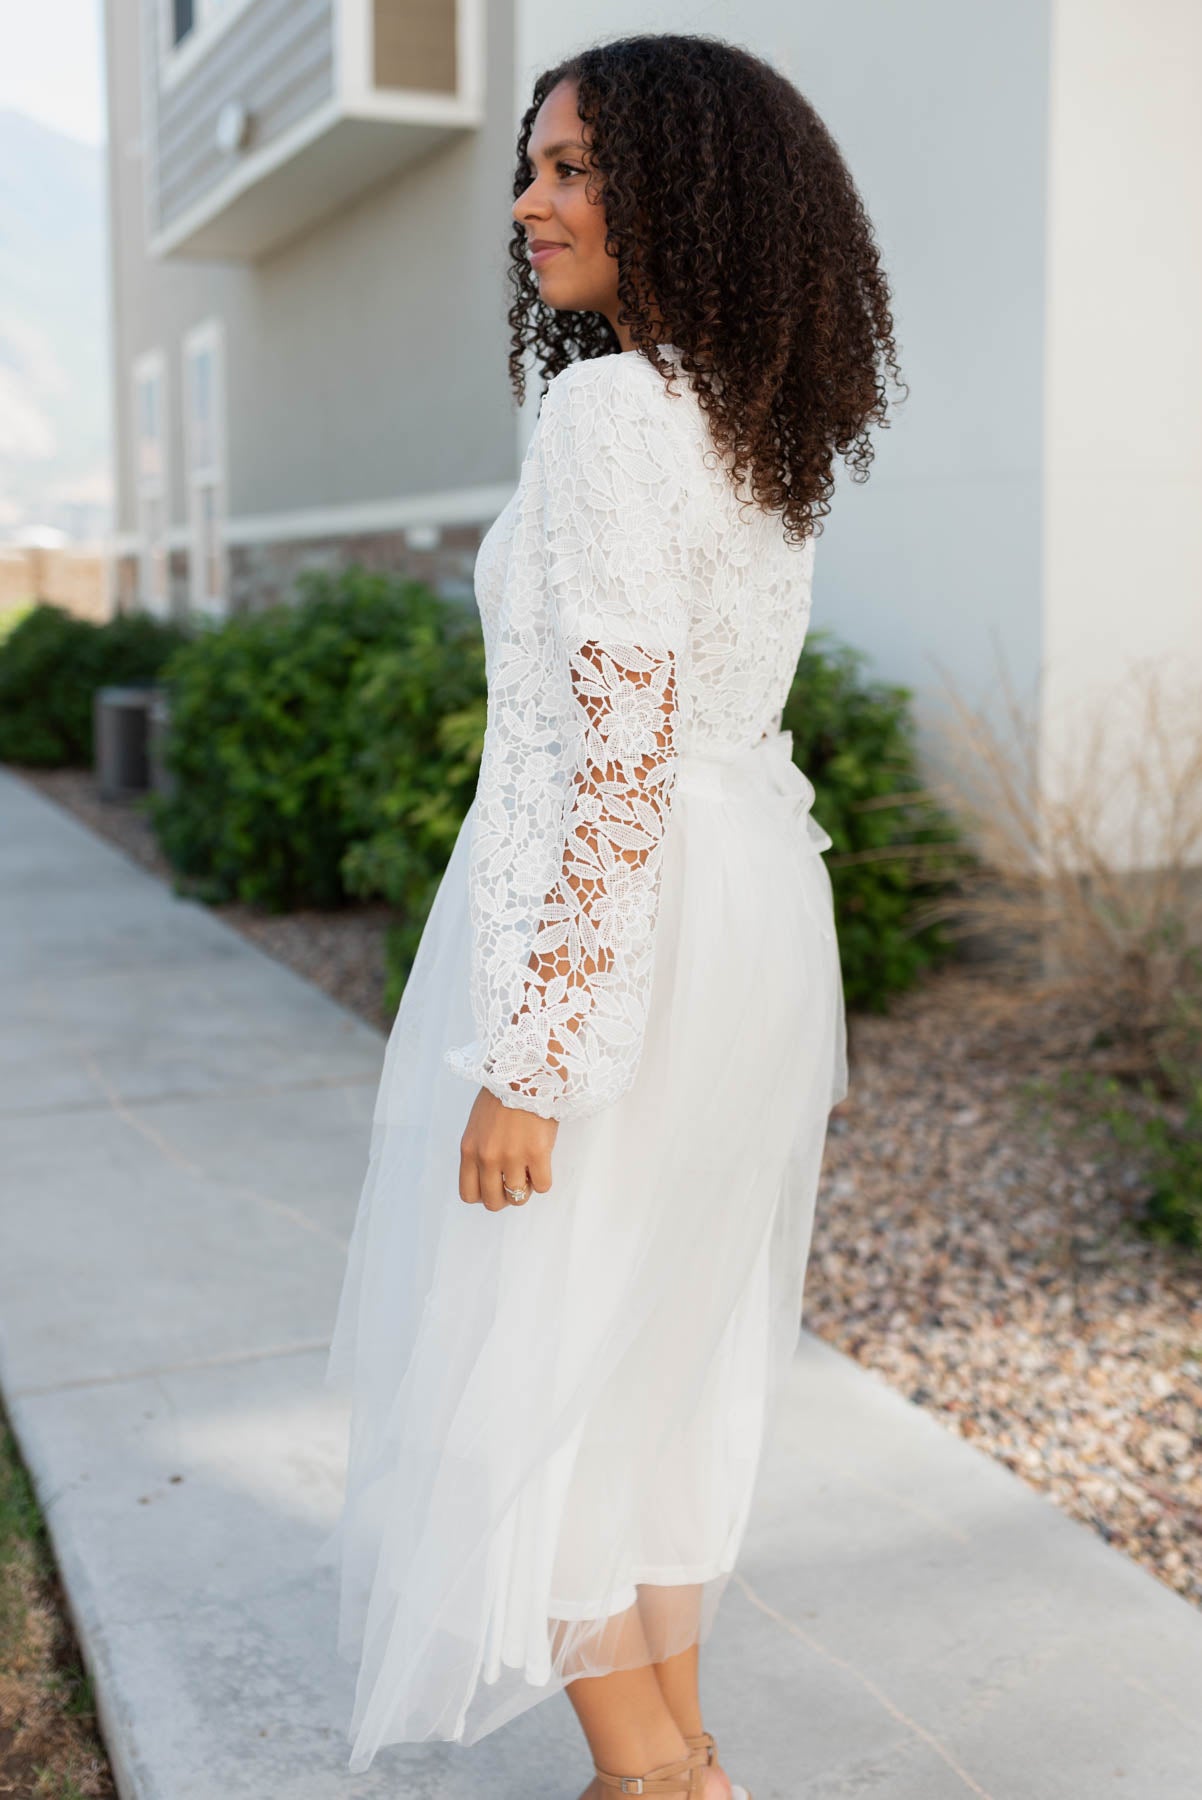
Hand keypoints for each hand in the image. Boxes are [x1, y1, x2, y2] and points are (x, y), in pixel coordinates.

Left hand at [459, 1086, 557, 1211]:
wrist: (524, 1072)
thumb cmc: (502, 1093)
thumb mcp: (478, 1125)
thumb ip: (479, 1150)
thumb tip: (490, 1174)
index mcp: (469, 1150)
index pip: (469, 1194)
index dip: (484, 1195)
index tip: (495, 1185)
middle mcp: (488, 1158)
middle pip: (493, 1201)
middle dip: (505, 1197)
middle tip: (515, 1181)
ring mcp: (512, 1157)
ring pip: (518, 1197)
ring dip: (526, 1188)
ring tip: (530, 1170)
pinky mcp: (537, 1153)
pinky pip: (542, 1186)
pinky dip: (543, 1180)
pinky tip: (542, 1163)